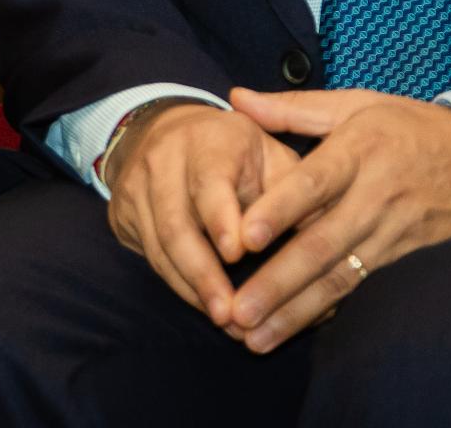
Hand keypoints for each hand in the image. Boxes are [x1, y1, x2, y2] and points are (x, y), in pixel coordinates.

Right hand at [102, 99, 297, 323]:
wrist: (168, 129)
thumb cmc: (238, 152)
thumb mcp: (270, 155)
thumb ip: (295, 191)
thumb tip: (328, 236)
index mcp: (208, 139)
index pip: (209, 180)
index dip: (220, 218)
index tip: (237, 253)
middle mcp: (163, 159)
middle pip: (175, 222)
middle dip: (203, 272)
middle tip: (231, 314)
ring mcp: (136, 185)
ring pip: (158, 245)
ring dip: (191, 287)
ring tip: (224, 321)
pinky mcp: (121, 210)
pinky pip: (148, 255)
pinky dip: (177, 284)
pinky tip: (203, 304)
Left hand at [221, 87, 450, 350]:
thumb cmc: (407, 126)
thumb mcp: (356, 103)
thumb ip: (292, 107)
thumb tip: (236, 98)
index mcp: (359, 151)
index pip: (313, 184)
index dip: (279, 211)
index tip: (243, 237)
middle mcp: (376, 197)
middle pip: (322, 244)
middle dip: (278, 282)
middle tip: (238, 311)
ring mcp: (395, 235)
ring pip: (341, 278)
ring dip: (298, 311)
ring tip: (257, 336)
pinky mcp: (408, 261)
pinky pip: (366, 291)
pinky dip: (332, 314)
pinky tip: (300, 331)